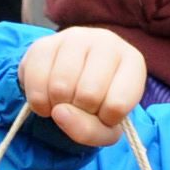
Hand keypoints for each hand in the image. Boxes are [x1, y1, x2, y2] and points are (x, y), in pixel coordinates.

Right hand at [18, 26, 147, 147]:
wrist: (68, 81)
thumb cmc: (96, 103)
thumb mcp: (105, 126)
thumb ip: (89, 131)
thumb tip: (59, 113)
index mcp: (133, 62)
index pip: (118, 105)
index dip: (105, 120)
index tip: (104, 112)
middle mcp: (108, 42)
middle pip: (88, 95)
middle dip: (79, 112)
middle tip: (80, 106)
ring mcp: (74, 38)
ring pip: (60, 87)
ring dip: (56, 107)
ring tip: (63, 101)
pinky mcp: (44, 42)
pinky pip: (36, 81)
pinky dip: (38, 101)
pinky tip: (46, 98)